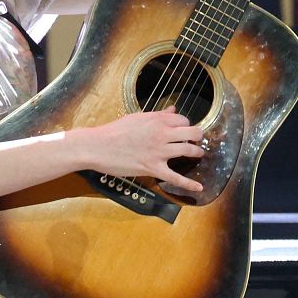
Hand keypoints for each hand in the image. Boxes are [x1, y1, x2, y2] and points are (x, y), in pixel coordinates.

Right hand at [78, 109, 204, 192]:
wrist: (98, 146)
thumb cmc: (115, 131)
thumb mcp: (138, 118)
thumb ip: (158, 115)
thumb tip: (172, 110)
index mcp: (157, 120)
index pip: (183, 120)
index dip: (186, 125)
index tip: (183, 130)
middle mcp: (162, 134)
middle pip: (192, 133)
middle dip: (197, 136)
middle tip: (196, 140)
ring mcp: (159, 152)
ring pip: (188, 151)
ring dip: (196, 152)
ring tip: (198, 153)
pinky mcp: (153, 168)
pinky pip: (175, 177)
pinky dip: (189, 183)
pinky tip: (199, 187)